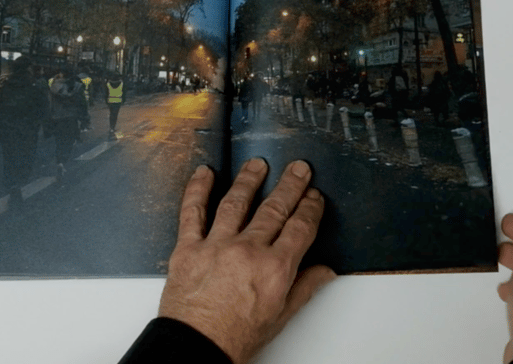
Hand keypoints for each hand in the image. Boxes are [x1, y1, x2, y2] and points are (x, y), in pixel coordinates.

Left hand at [158, 159, 335, 363]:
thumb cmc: (235, 338)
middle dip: (290, 186)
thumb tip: (324, 271)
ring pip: (237, 202)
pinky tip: (205, 173)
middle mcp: (248, 251)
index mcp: (275, 269)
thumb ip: (304, 288)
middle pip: (274, 209)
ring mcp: (216, 245)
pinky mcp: (188, 248)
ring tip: (258, 165)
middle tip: (298, 169)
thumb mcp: (280, 317)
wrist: (196, 348)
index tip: (313, 197)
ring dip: (249, 180)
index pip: (300, 228)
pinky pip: (192, 212)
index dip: (309, 208)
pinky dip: (198, 190)